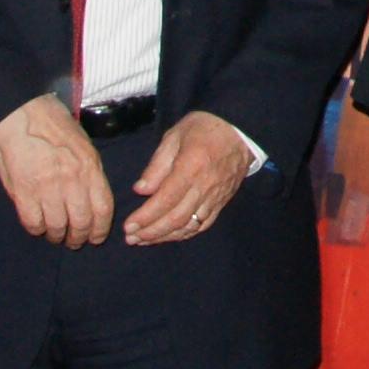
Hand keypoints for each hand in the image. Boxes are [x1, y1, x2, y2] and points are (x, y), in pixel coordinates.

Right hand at [0, 93, 116, 247]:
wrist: (21, 113)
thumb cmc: (52, 125)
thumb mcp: (83, 144)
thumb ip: (89, 171)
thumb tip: (91, 197)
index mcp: (89, 166)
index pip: (103, 208)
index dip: (100, 229)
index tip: (96, 237)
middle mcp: (72, 180)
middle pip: (81, 222)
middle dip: (79, 238)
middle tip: (74, 241)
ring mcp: (47, 188)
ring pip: (57, 227)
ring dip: (57, 236)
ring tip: (55, 236)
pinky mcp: (23, 192)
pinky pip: (33, 223)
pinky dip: (37, 229)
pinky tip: (38, 226)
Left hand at [121, 113, 255, 243]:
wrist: (240, 130)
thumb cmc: (204, 128)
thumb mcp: (175, 135)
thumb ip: (157, 164)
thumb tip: (141, 190)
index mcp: (192, 166)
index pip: (166, 199)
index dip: (146, 216)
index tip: (129, 226)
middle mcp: (205, 186)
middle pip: (176, 218)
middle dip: (151, 232)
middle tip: (131, 238)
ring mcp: (216, 197)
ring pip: (189, 226)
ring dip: (165, 237)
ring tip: (144, 240)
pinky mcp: (222, 202)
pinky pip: (203, 225)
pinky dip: (184, 234)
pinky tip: (169, 236)